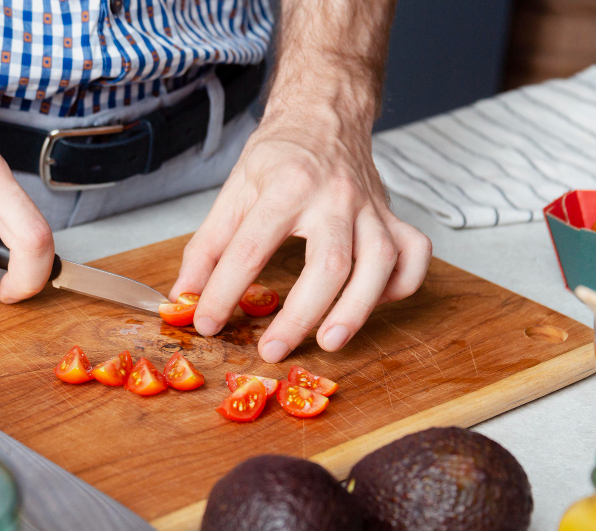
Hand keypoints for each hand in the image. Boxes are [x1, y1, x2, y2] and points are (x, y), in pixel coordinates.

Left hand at [169, 96, 431, 363]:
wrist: (324, 116)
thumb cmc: (279, 157)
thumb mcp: (233, 191)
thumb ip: (207, 245)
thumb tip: (182, 295)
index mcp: (286, 186)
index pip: (250, 249)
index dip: (223, 292)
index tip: (206, 322)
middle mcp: (335, 197)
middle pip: (328, 264)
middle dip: (300, 315)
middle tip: (272, 350)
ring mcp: (371, 209)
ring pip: (378, 264)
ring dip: (357, 310)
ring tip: (329, 342)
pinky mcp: (394, 218)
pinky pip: (412, 257)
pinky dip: (400, 285)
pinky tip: (372, 304)